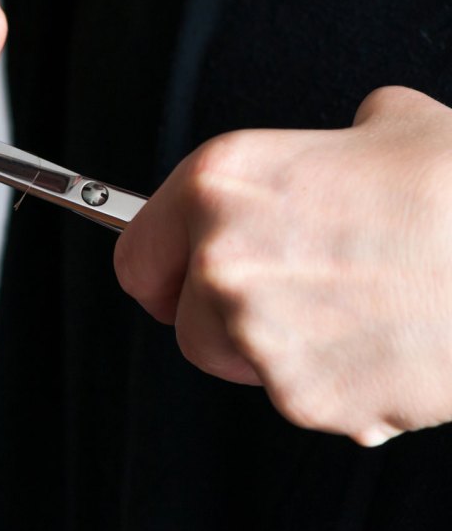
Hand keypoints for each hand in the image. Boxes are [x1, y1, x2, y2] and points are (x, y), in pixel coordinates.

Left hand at [114, 86, 451, 445]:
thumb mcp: (390, 126)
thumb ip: (338, 141)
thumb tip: (352, 140)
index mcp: (221, 183)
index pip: (138, 257)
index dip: (164, 276)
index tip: (181, 288)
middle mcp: (221, 257)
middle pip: (188, 326)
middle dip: (232, 326)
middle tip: (298, 306)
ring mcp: (259, 332)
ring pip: (245, 367)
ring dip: (289, 356)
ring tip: (360, 320)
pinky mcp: (307, 396)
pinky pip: (307, 403)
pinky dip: (344, 391)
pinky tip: (391, 350)